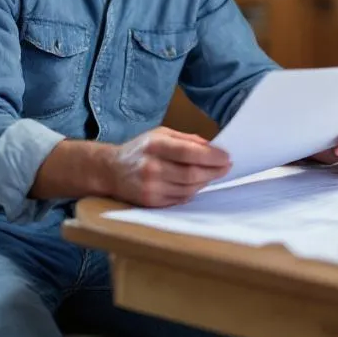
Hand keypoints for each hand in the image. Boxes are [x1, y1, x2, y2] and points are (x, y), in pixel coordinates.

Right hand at [108, 126, 230, 206]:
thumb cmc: (139, 149)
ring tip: (212, 174)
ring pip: (189, 189)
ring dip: (205, 182)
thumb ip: (186, 139)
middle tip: (226, 167)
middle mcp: (152, 167)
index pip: (189, 152)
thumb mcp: (160, 134)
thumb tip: (212, 147)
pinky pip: (180, 199)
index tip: (227, 157)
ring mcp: (151, 187)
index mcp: (155, 145)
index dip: (212, 156)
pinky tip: (195, 184)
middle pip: (192, 174)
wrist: (110, 170)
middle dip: (214, 171)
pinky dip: (192, 191)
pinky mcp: (151, 202)